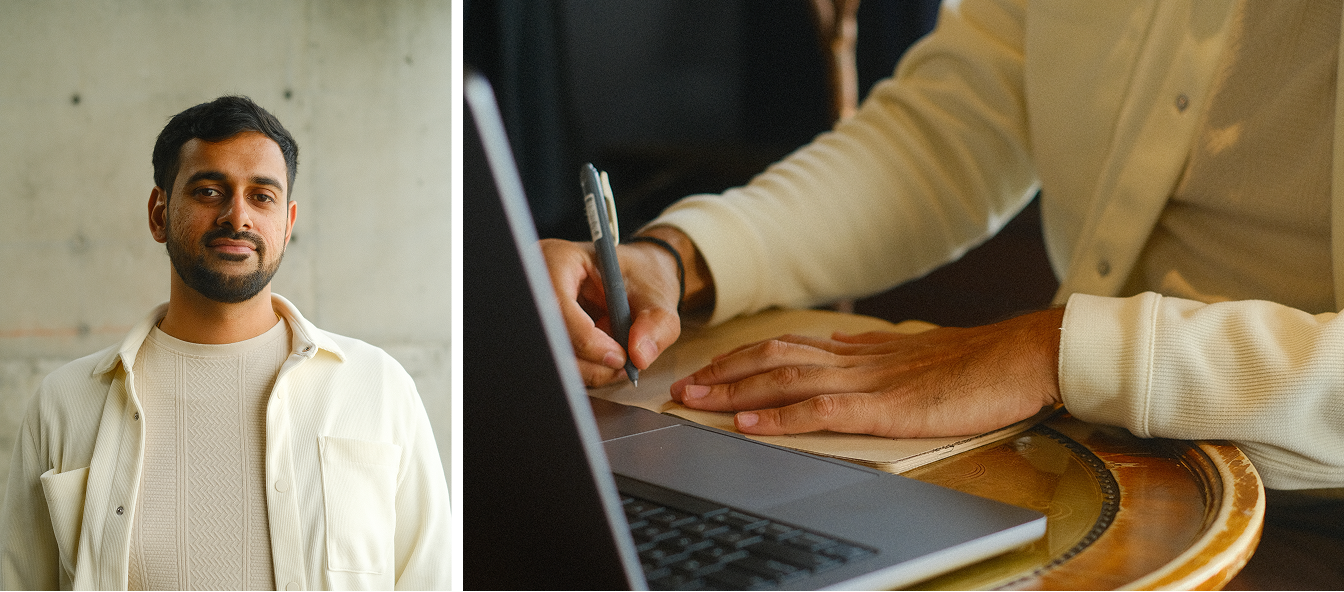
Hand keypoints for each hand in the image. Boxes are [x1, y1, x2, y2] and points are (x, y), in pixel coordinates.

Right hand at [539, 237, 683, 385]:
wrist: (637, 278)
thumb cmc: (642, 276)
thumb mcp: (657, 294)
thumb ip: (656, 322)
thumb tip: (639, 357)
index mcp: (560, 260)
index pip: (558, 305)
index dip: (586, 339)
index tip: (619, 356)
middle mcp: (539, 286)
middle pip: (550, 337)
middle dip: (591, 361)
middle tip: (623, 365)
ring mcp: (540, 312)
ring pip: (555, 357)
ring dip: (591, 369)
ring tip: (621, 359)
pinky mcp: (547, 334)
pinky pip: (561, 362)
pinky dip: (588, 370)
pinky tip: (609, 360)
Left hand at [669, 308, 1064, 437]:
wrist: (1025, 355)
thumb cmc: (980, 363)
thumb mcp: (916, 355)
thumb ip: (874, 356)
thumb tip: (838, 349)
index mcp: (862, 351)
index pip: (788, 347)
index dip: (743, 357)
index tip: (710, 368)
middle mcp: (856, 360)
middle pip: (773, 357)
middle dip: (723, 372)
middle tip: (684, 387)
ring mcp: (869, 381)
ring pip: (786, 379)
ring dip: (736, 392)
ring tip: (698, 402)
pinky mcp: (887, 407)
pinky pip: (820, 410)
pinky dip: (779, 418)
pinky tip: (750, 425)